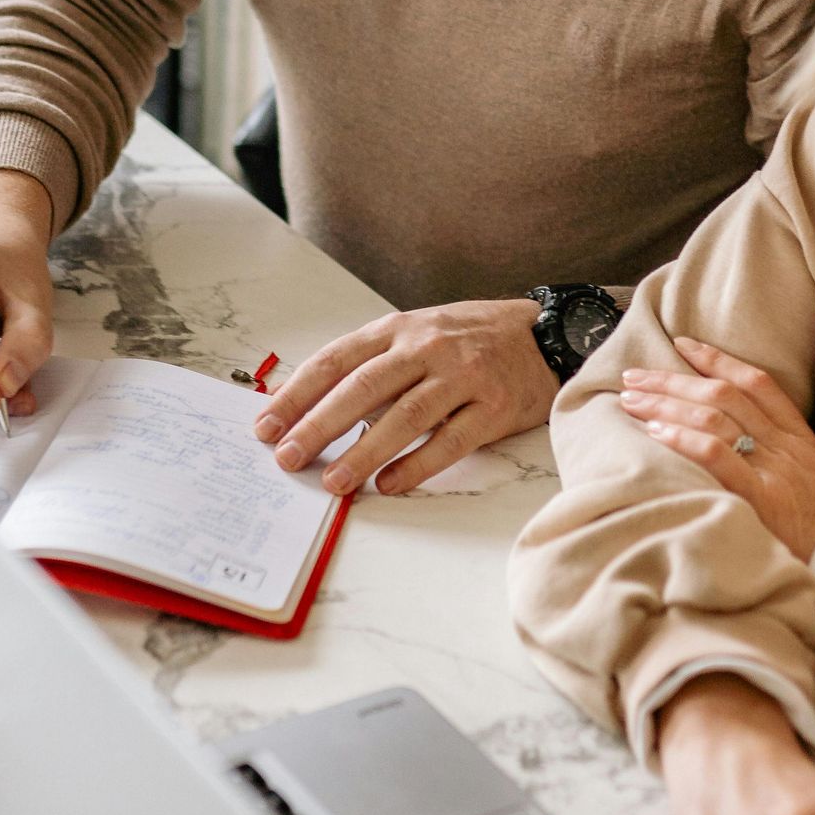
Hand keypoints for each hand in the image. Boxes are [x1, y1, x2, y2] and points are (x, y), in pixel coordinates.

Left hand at [254, 297, 554, 495]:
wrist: (547, 335)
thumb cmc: (471, 340)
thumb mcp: (418, 334)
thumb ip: (372, 363)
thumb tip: (310, 407)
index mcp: (400, 329)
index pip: (336, 359)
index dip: (298, 393)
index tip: (266, 424)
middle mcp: (428, 347)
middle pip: (364, 387)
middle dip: (319, 424)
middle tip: (288, 457)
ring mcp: (464, 376)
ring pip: (405, 416)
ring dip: (365, 452)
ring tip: (334, 481)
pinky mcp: (494, 407)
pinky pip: (450, 441)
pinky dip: (417, 465)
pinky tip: (389, 485)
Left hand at [618, 338, 814, 563]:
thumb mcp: (814, 483)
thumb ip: (780, 461)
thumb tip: (736, 446)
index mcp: (801, 439)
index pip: (756, 383)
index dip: (717, 359)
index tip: (681, 345)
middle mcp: (787, 447)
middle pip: (724, 395)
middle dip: (674, 380)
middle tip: (635, 376)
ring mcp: (776, 472)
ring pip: (715, 418)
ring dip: (666, 405)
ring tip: (632, 402)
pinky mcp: (765, 501)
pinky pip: (719, 457)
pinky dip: (684, 440)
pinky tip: (655, 434)